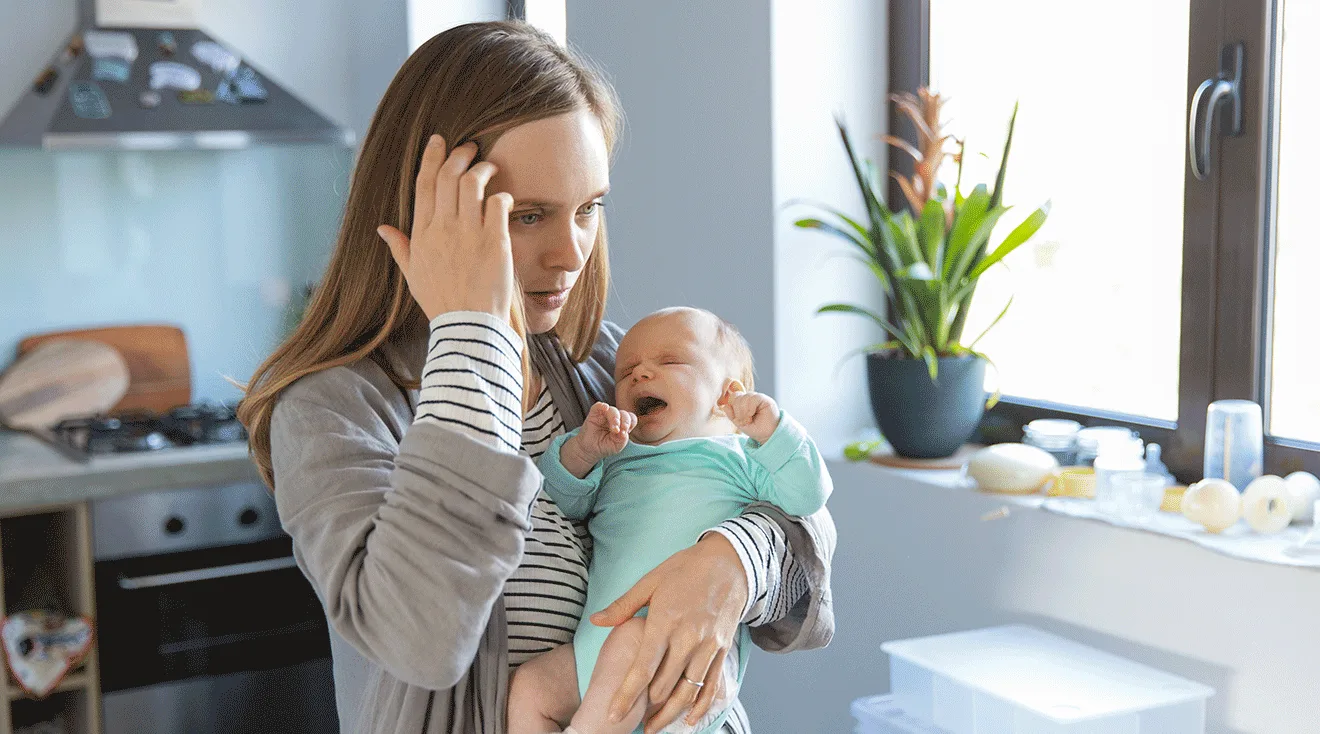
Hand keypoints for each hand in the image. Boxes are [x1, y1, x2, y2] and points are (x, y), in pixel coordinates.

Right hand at [377, 135, 515, 320]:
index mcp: (422, 234)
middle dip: (460, 154)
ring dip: (483, 169)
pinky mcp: (495, 242)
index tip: (439, 140)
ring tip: (490, 168)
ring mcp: (469, 234)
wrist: (468, 325)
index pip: (424, 185)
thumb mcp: (413, 275)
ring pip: (472, 184)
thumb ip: (400, 247)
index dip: (432, 157)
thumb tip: (382, 228)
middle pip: (448, 177)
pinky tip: (504, 196)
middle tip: (470, 148)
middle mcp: (443, 229)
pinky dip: (502, 195)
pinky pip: (498, 204)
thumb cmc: (441, 302)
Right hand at [561, 402, 636, 476]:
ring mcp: (604, 415)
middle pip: (623, 413)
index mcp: (622, 424)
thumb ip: (622, 440)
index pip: (631, 418)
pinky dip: (602, 406)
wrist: (589, 450)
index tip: (625, 432)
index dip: (630, 423)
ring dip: (615, 418)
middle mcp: (615, 417)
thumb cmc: (604, 446)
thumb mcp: (616, 446)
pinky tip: (605, 408)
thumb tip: (624, 433)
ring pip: (613, 410)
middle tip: (618, 431)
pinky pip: (598, 406)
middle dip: (624, 421)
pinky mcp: (594, 414)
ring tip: (614, 429)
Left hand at [591, 534, 746, 732]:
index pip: (642, 668)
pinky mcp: (722, 650)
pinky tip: (688, 720)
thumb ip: (623, 606)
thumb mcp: (651, 580)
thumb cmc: (686, 568)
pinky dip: (700, 707)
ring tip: (653, 728)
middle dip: (645, 708)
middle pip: (663, 686)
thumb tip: (596, 621)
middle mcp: (688, 639)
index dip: (626, 695)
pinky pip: (711, 686)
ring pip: (687, 692)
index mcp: (665, 621)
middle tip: (629, 721)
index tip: (612, 714)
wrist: (731, 562)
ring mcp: (708, 647)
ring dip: (669, 715)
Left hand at [720, 390, 779, 443]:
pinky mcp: (765, 399)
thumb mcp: (740, 423)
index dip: (733, 407)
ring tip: (748, 420)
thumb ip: (731, 415)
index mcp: (743, 402)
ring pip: (744, 397)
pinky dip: (750, 408)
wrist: (767, 435)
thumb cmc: (755, 429)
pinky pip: (753, 398)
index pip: (733, 397)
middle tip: (744, 421)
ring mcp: (757, 397)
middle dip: (738, 411)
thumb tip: (725, 406)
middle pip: (737, 396)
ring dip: (744, 411)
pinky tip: (752, 414)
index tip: (737, 419)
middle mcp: (750, 398)